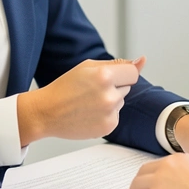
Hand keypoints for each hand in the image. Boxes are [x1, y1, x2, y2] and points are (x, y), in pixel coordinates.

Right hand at [17, 57, 145, 143]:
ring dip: (110, 101)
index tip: (111, 77)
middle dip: (114, 87)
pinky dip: (106, 115)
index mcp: (105, 75)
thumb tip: (142, 61)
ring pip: (121, 102)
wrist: (46, 112)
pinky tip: (88, 114)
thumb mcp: (87, 67)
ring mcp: (110, 113)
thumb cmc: (65, 87)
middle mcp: (110, 95)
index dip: (121, 74)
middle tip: (90, 90)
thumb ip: (117, 64)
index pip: (133, 73)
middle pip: (127, 87)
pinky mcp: (108, 127)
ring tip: (87, 103)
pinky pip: (115, 116)